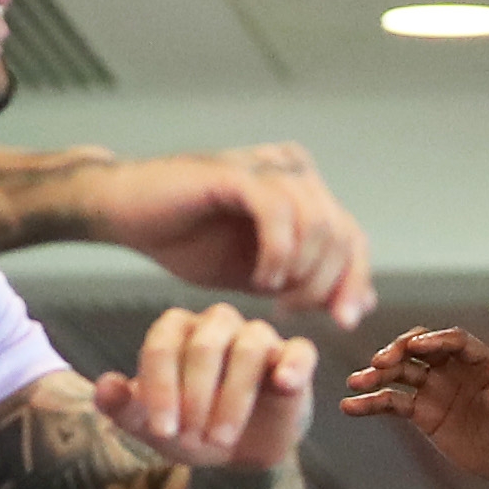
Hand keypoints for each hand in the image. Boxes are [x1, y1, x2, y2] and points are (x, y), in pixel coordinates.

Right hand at [89, 144, 373, 325]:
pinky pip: (279, 213)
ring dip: (302, 273)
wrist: (126, 213)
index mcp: (305, 190)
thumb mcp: (262, 274)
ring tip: (272, 296)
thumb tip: (362, 304)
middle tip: (293, 312)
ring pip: (318, 224)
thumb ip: (309, 282)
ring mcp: (267, 166)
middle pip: (342, 233)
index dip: (355, 283)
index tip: (341, 322)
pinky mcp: (238, 172)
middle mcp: (294, 169)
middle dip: (326, 285)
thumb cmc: (190, 241)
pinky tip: (261, 280)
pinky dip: (278, 254)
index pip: (352, 238)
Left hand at [90, 303, 314, 470]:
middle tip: (192, 439)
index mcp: (177, 330)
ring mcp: (258, 337)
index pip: (163, 345)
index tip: (161, 431)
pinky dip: (293, 365)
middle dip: (195, 397)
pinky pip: (300, 351)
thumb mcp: (151, 426)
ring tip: (222, 437)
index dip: (159, 389)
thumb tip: (104, 386)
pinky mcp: (294, 357)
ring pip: (249, 348)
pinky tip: (284, 384)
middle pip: (205, 345)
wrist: (235, 453)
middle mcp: (217, 324)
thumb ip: (123, 406)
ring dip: (234, 397)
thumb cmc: (188, 428)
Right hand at [346, 324, 488, 484]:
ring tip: (356, 383)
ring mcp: (436, 388)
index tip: (416, 346)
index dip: (435, 341)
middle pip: (420, 348)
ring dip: (377, 375)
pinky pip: (392, 403)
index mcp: (482, 361)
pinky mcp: (423, 412)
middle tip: (379, 363)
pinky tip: (349, 407)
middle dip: (399, 351)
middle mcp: (454, 368)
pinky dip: (371, 404)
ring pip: (400, 373)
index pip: (454, 341)